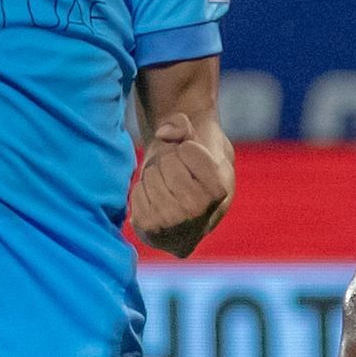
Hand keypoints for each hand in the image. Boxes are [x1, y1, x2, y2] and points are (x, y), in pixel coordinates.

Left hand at [131, 114, 233, 251]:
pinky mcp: (150, 230)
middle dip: (169, 162)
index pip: (188, 149)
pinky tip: (155, 202)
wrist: (183, 215)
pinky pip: (136, 192)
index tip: (193, 164)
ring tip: (166, 189)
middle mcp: (199, 211)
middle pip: (168, 161)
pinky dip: (142, 191)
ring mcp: (174, 224)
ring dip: (154, 176)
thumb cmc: (192, 172)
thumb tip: (163, 133)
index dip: (186, 149)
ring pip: (150, 175)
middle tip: (177, 177)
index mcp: (219, 190)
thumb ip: (183, 126)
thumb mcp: (196, 144)